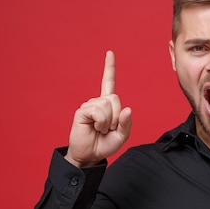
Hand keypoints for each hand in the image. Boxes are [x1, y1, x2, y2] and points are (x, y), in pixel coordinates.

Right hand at [64, 51, 131, 167]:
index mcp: (108, 105)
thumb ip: (126, 123)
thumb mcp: (121, 136)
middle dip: (116, 116)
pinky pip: (98, 111)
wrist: (90, 155)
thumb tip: (127, 109)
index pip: (108, 82)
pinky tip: (95, 127)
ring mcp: (89, 106)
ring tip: (100, 129)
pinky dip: (101, 122)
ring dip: (108, 121)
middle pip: (115, 98)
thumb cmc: (105, 144)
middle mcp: (98, 102)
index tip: (109, 53)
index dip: (109, 68)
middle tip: (108, 128)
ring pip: (107, 105)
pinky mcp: (82, 111)